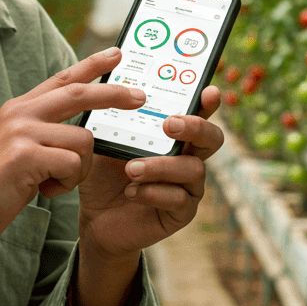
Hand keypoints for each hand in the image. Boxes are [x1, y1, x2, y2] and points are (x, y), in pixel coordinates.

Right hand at [0, 47, 141, 260]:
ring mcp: (21, 132)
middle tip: (140, 98)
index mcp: (18, 109)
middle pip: (79, 93)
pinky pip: (73, 165)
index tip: (116, 52)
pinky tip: (43, 191)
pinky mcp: (25, 156)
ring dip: (79, 169)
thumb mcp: (15, 148)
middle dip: (114, 94)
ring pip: (82, 141)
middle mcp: (19, 113)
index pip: (62, 79)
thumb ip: (41, 133)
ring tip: (53, 183)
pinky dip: (66, 184)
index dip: (91, 65)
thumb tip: (80, 132)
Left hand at [76, 85, 224, 259]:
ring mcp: (188, 186)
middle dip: (195, 127)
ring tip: (131, 169)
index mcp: (174, 136)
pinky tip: (131, 192)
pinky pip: (179, 199)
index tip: (209, 91)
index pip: (198, 113)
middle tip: (168, 125)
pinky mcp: (182, 213)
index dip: (208, 102)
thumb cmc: (104, 174)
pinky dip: (153, 192)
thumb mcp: (105, 142)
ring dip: (161, 166)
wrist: (95, 217)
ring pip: (193, 169)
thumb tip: (114, 88)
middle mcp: (188, 157)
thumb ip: (116, 119)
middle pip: (212, 138)